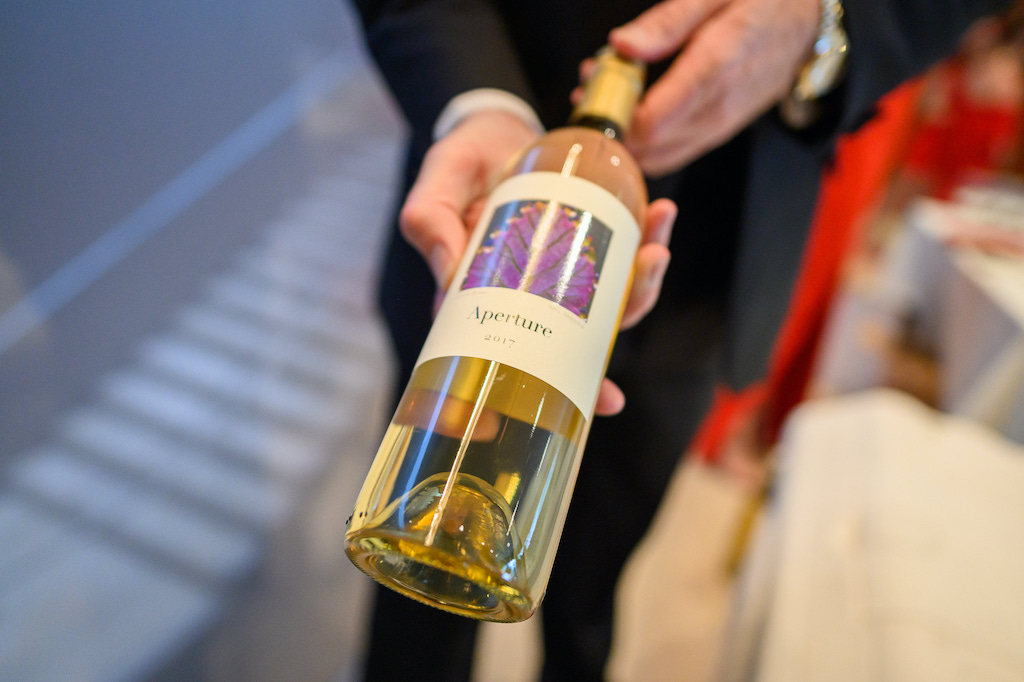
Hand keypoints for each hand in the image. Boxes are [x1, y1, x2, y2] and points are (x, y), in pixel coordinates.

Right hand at [399, 108, 677, 415]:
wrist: (490, 127)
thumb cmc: (459, 165)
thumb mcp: (436, 186)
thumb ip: (429, 222)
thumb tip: (448, 274)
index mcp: (488, 300)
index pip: (523, 355)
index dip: (564, 384)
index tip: (604, 401)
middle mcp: (531, 295)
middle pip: (582, 332)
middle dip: (626, 317)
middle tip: (646, 274)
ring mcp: (562, 270)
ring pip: (610, 296)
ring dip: (644, 277)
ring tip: (656, 245)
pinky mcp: (586, 239)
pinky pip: (622, 250)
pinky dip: (646, 235)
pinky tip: (659, 213)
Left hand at [608, 0, 820, 175]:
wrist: (807, 23)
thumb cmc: (760, 2)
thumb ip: (666, 23)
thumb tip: (621, 46)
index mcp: (714, 69)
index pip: (650, 121)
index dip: (612, 115)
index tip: (591, 89)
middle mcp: (717, 108)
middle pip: (647, 146)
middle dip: (612, 124)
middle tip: (592, 86)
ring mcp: (719, 126)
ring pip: (658, 156)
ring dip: (626, 135)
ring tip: (608, 93)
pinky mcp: (719, 133)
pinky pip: (673, 152)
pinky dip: (646, 139)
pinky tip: (633, 107)